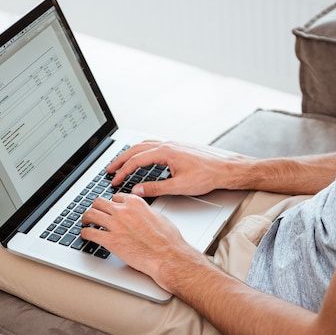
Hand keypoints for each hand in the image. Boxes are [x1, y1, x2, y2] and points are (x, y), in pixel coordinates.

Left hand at [80, 193, 201, 290]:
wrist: (167, 256)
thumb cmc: (168, 240)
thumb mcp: (159, 217)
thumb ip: (145, 212)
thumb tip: (142, 214)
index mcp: (135, 203)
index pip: (116, 197)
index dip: (112, 204)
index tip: (110, 209)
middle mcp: (123, 211)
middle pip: (99, 202)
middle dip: (96, 208)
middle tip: (94, 214)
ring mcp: (115, 225)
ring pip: (90, 214)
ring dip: (86, 218)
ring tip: (85, 223)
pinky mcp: (110, 241)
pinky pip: (89, 233)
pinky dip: (84, 233)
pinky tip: (85, 236)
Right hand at [108, 140, 242, 196]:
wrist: (226, 168)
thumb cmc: (207, 176)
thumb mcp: (179, 186)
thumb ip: (155, 188)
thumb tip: (137, 190)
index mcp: (165, 152)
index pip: (136, 161)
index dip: (122, 172)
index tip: (114, 180)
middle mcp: (167, 144)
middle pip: (135, 150)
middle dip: (120, 160)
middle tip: (109, 170)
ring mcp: (172, 144)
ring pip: (144, 145)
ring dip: (130, 154)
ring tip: (120, 163)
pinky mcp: (177, 146)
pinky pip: (153, 145)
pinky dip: (141, 150)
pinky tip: (141, 157)